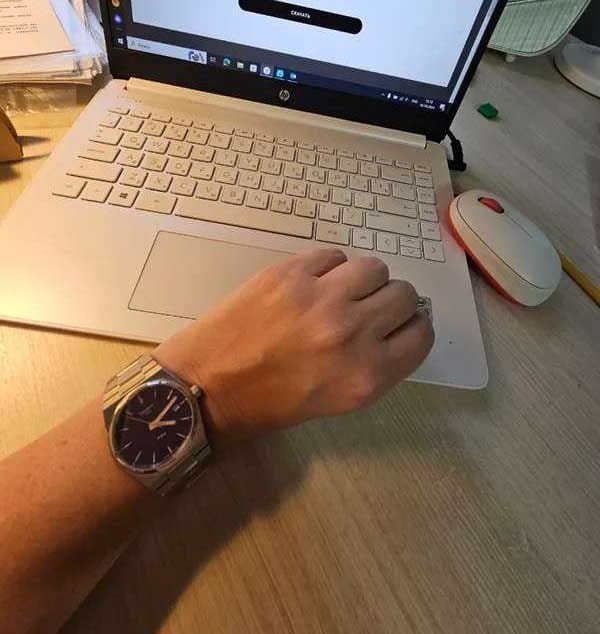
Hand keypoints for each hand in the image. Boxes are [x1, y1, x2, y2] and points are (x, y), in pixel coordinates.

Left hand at [154, 249, 433, 441]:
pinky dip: (330, 267)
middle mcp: (353, 334)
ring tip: (339, 293)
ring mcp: (321, 298)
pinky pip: (334, 255)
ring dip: (363, 280)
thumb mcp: (338, 399)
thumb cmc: (269, 404)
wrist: (205, 385)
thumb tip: (396, 325)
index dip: (412, 327)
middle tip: (366, 309)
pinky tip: (312, 284)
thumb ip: (375, 363)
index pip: (421, 334)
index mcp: (367, 376)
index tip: (399, 325)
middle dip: (391, 302)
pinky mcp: (291, 273)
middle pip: (404, 294)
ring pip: (374, 267)